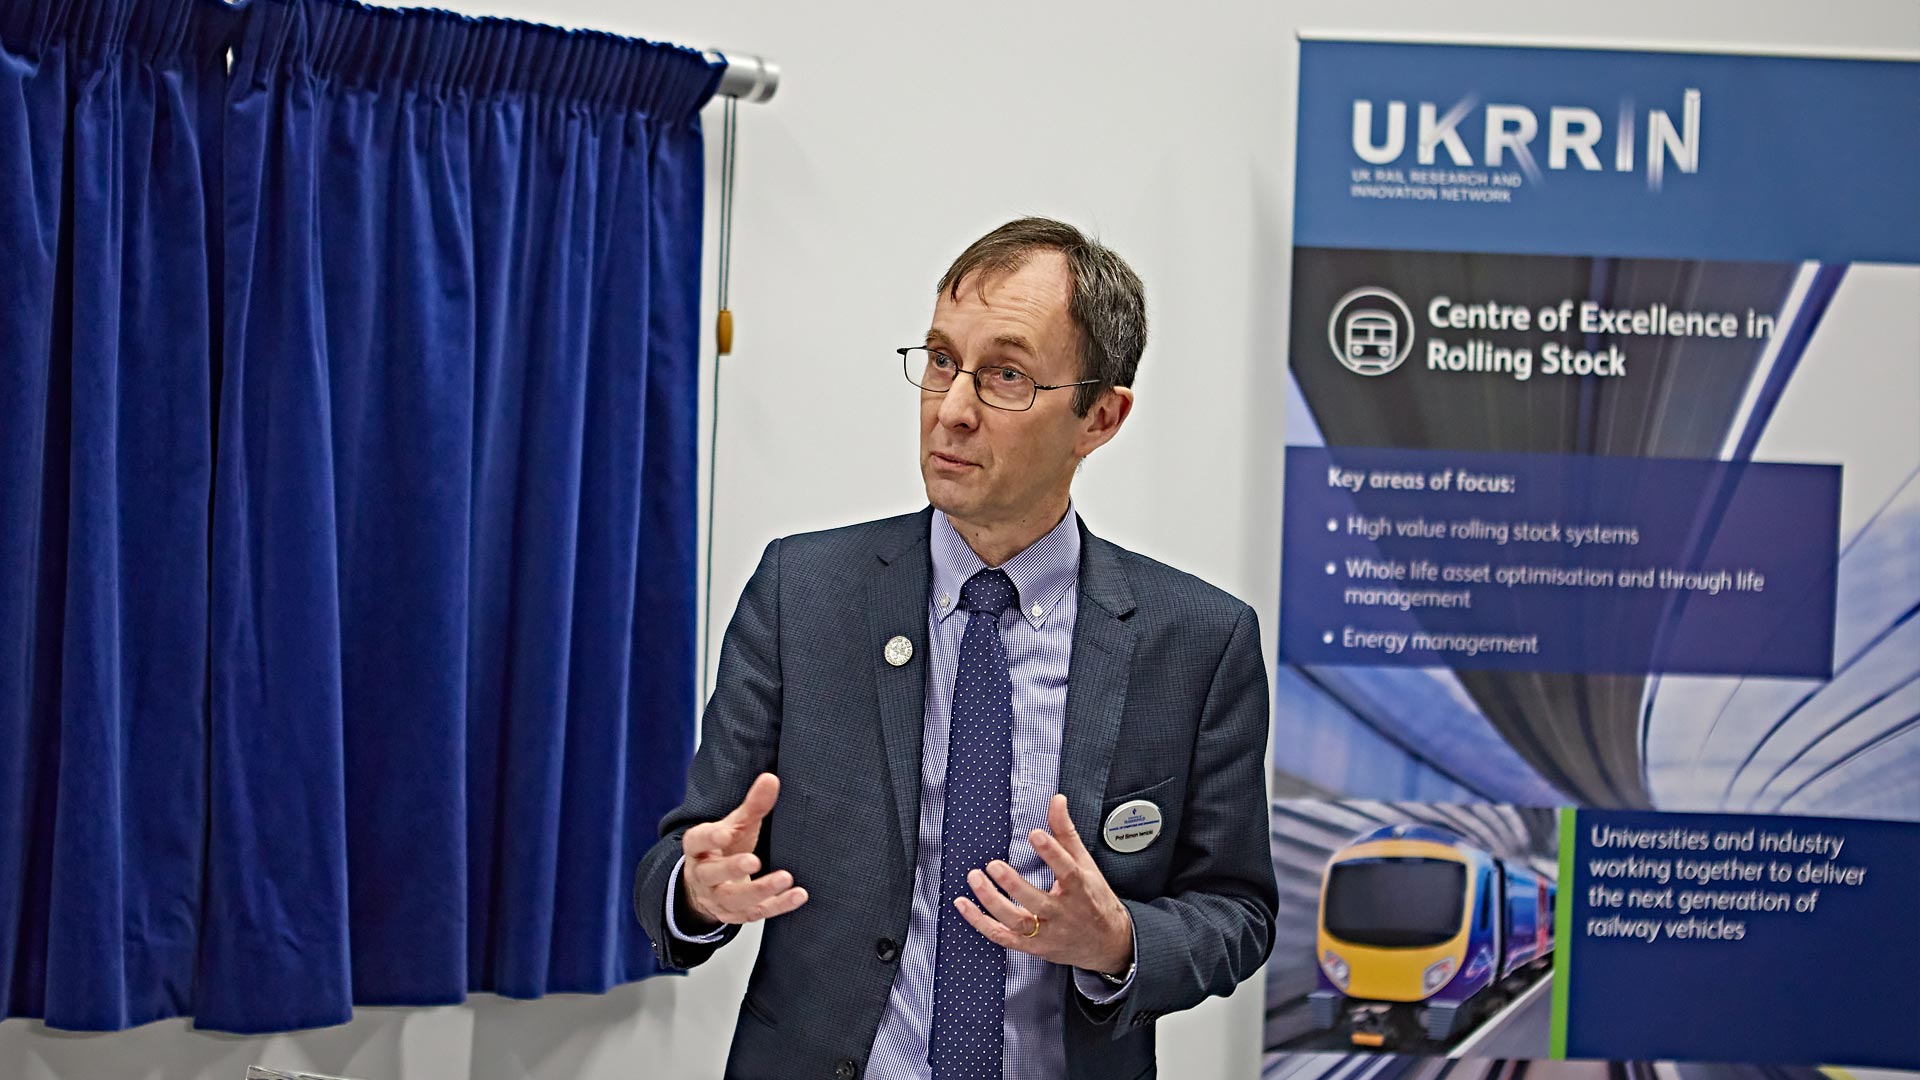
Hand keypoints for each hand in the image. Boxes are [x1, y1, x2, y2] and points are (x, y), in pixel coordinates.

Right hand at [679, 773, 808, 926]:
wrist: (711, 886)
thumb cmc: (726, 848)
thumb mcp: (735, 825)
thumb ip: (753, 805)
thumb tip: (771, 779)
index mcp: (698, 849)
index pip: (696, 842)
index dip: (708, 838)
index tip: (725, 834)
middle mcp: (704, 876)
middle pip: (712, 874)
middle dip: (732, 868)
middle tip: (754, 861)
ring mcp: (717, 899)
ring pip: (733, 899)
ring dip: (760, 890)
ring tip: (785, 878)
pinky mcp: (736, 915)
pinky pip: (756, 914)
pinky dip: (778, 906)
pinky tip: (797, 895)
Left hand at [954, 793, 1133, 973]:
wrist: (1107, 944)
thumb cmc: (1093, 899)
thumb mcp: (1085, 864)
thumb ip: (1066, 832)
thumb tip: (1057, 800)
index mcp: (1080, 890)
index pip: (1068, 871)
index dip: (1052, 853)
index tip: (1035, 834)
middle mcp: (1064, 914)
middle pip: (1037, 902)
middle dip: (1013, 885)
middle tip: (993, 865)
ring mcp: (1047, 933)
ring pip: (1017, 922)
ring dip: (992, 902)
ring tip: (975, 879)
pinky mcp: (1033, 947)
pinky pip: (1003, 937)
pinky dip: (981, 923)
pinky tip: (964, 905)